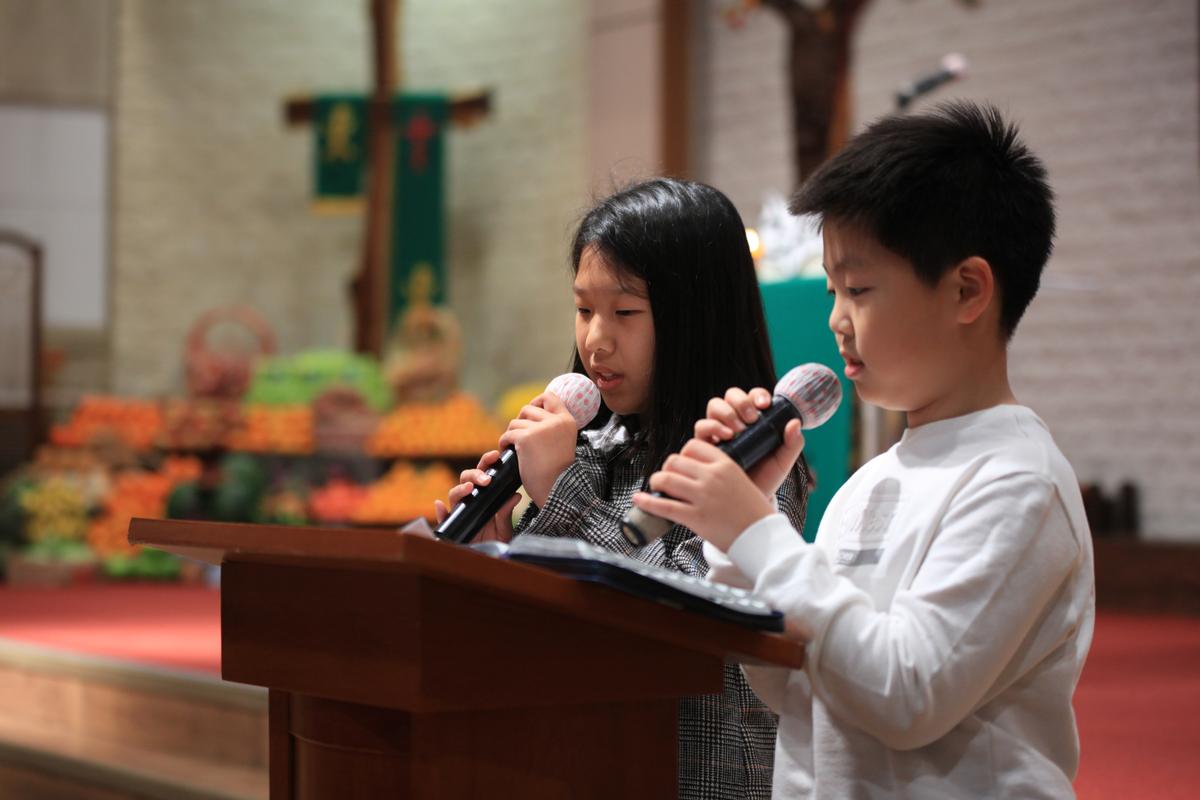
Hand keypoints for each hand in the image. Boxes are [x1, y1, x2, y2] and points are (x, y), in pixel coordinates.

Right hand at [434, 450, 519, 542]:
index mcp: (484, 495)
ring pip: (454, 495)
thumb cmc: (497, 539)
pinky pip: (443, 518)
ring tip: (470, 489)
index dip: (486, 462)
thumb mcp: (505, 527)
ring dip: (461, 489)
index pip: (482, 473)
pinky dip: (439, 511)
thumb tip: (516, 495)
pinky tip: (439, 505)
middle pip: (466, 479)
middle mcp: (470, 500)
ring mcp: (460, 512)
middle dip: (475, 475)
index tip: (495, 455)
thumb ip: (506, 512)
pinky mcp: (453, 526)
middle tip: (487, 480)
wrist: (490, 558)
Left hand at [497, 392, 577, 506]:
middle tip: (519, 436)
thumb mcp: (562, 442)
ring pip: (515, 422)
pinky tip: (508, 451)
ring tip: (514, 447)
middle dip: (520, 421)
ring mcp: (541, 429)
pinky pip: (508, 434)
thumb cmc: (557, 472)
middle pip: (528, 409)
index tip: (530, 415)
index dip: (536, 402)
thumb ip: (552, 427)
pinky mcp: (526, 438)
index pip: (549, 397)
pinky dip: (504, 442)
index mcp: (567, 421)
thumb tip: (531, 412)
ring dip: (512, 434)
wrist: (555, 490)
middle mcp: (556, 421)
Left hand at [632, 438, 776, 551]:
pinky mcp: (695, 517)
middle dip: (667, 468)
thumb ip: (721, 473)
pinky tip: (639, 499)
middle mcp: (711, 477)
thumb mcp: (742, 480)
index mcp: (725, 464)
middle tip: (668, 478)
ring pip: (666, 479)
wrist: (762, 537)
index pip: (693, 445)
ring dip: (657, 482)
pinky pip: (663, 506)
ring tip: (657, 488)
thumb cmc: (754, 512)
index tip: (682, 463)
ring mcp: (702, 497)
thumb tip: (697, 471)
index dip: (683, 454)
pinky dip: (647, 502)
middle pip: (675, 460)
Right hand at [694, 386, 804, 498]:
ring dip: (726, 412)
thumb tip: (795, 423)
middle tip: (751, 418)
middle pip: (730, 396)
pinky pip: (701, 427)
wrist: (747, 502)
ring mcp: (717, 431)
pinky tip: (725, 436)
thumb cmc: (765, 478)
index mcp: (753, 419)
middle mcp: (733, 421)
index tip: (765, 405)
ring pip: (714, 406)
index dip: (757, 395)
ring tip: (738, 429)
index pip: (752, 397)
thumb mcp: (782, 461)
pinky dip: (712, 426)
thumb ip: (792, 443)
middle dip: (740, 401)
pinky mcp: (704, 444)